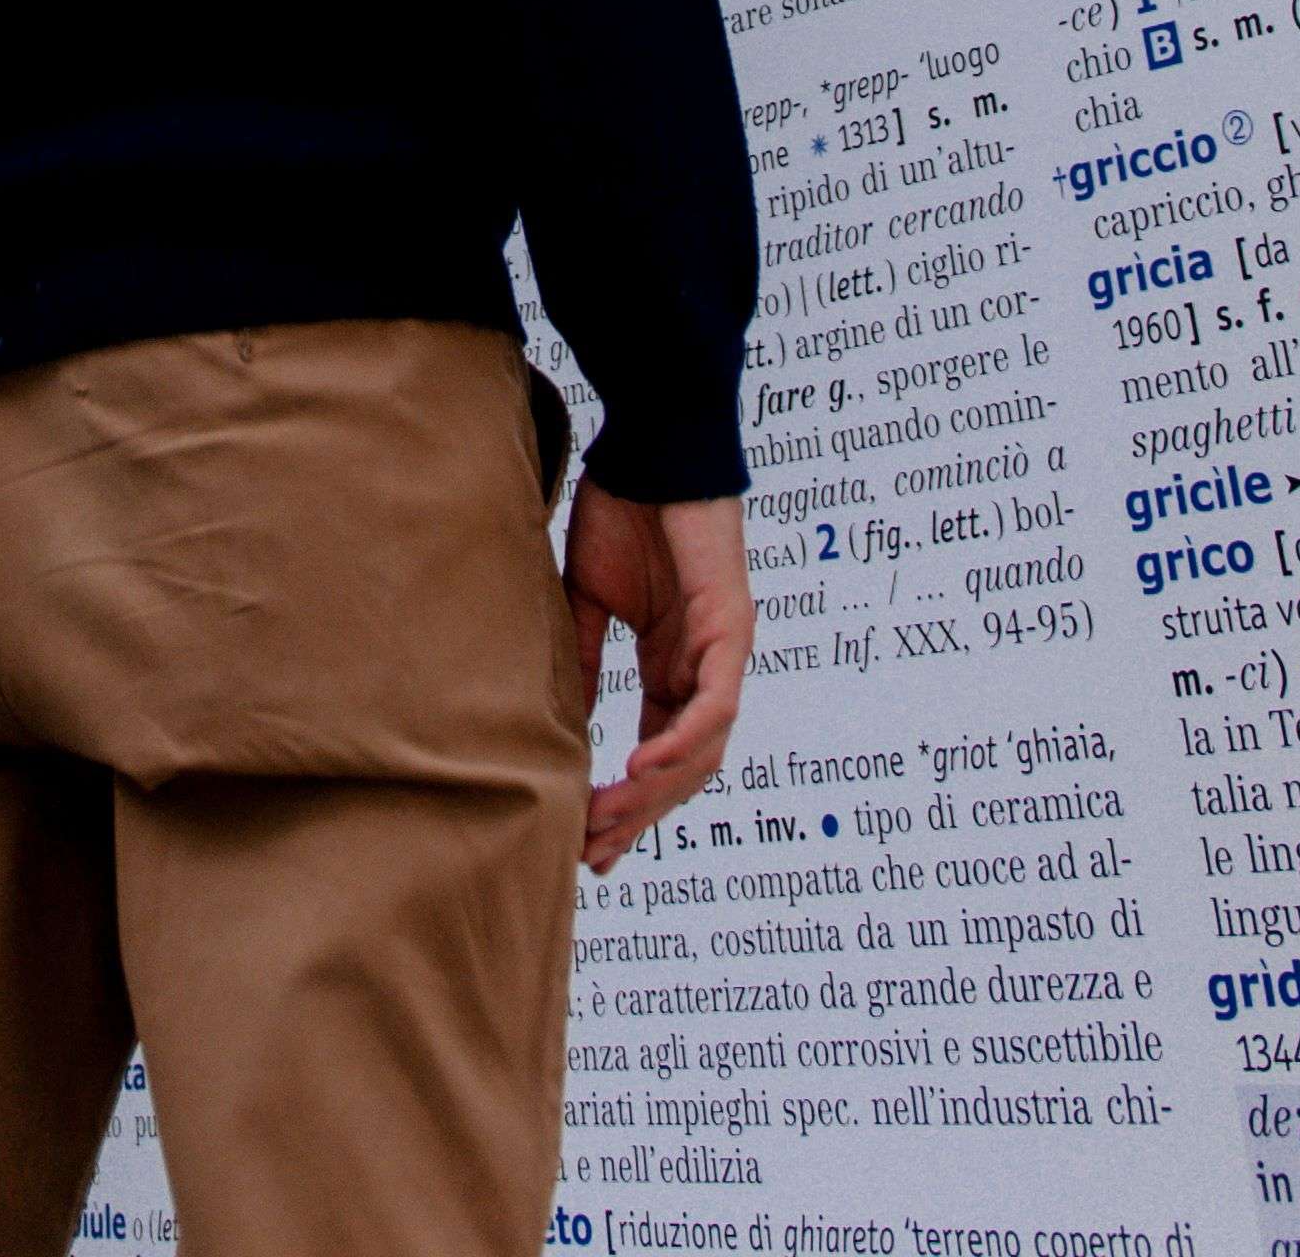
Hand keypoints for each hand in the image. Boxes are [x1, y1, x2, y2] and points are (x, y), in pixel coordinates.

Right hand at [561, 481, 752, 871]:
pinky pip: (714, 702)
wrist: (651, 449)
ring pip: (703, 749)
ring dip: (656, 791)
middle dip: (639, 814)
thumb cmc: (624, 510)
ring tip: (608, 818)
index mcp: (675, 666)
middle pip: (684, 767)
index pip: (659, 753)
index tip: (589, 841)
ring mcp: (724, 653)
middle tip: (594, 851)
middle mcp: (706, 670)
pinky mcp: (731, 628)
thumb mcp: (590, 599)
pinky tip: (642, 766)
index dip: (628, 800)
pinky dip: (681, 741)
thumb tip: (567, 724)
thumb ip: (587, 659)